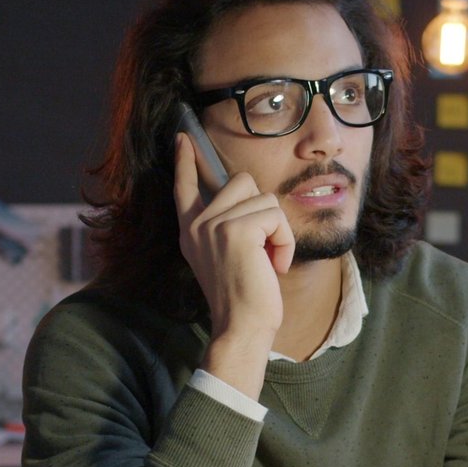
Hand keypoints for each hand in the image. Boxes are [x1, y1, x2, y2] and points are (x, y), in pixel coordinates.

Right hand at [174, 133, 294, 395]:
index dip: (186, 161)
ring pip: (264, 198)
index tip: (183, 138)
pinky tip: (274, 265)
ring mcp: (214, 225)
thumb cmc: (244, 298)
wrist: (242, 328)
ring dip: (278, 230)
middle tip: (263, 249)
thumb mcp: (227, 256)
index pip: (185, 187)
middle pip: (242, 181)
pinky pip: (276, 216)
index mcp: (192, 231)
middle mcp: (197, 225)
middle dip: (264, 210)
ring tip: (268, 261)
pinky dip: (284, 241)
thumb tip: (247, 195)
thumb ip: (228, 226)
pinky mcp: (236, 230)